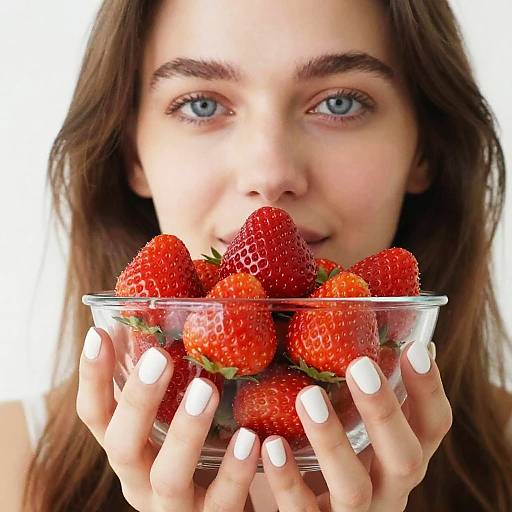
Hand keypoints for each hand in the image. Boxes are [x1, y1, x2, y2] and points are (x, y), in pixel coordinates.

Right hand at [77, 327, 259, 511]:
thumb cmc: (201, 457)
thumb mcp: (177, 425)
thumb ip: (174, 387)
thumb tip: (179, 317)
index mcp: (130, 451)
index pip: (96, 416)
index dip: (92, 378)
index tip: (98, 334)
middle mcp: (141, 481)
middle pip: (122, 446)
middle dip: (138, 401)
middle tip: (159, 357)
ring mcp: (175, 508)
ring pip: (169, 478)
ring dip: (186, 433)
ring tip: (208, 390)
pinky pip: (222, 503)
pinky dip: (236, 471)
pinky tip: (253, 439)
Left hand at [260, 340, 451, 510]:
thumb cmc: (330, 463)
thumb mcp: (353, 432)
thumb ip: (359, 396)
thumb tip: (366, 328)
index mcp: (399, 458)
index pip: (433, 427)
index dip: (430, 391)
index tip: (416, 349)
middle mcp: (387, 491)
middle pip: (405, 460)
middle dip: (384, 412)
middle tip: (360, 365)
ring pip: (353, 489)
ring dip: (332, 441)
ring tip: (308, 397)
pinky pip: (301, 511)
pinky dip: (286, 478)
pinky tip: (270, 444)